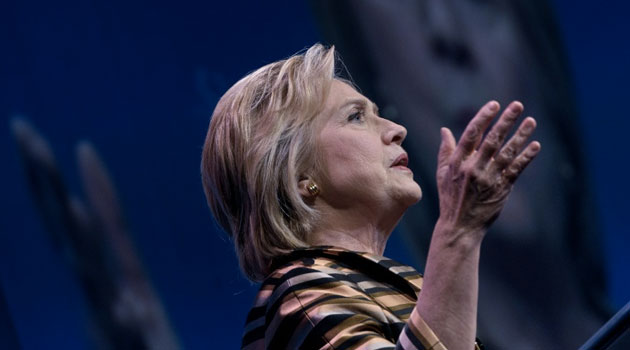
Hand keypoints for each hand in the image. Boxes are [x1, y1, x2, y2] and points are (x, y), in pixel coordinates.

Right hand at [435, 101, 539, 240]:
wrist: (459, 226)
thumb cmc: (450, 197)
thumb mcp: (442, 173)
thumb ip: (445, 150)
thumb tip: (445, 130)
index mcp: (458, 163)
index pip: (471, 135)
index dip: (484, 118)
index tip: (494, 104)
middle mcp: (473, 169)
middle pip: (492, 141)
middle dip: (506, 121)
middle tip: (517, 105)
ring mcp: (488, 180)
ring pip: (507, 153)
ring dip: (520, 136)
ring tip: (531, 121)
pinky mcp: (501, 190)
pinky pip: (516, 170)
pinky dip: (526, 157)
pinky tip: (535, 146)